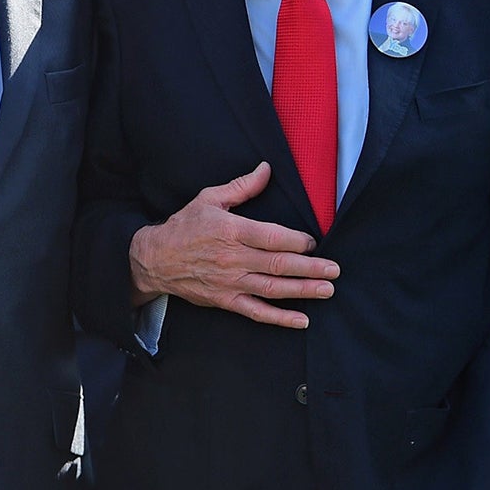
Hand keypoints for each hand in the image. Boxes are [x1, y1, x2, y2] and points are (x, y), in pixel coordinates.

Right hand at [126, 161, 338, 327]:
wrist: (155, 259)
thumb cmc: (183, 227)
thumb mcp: (209, 199)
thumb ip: (242, 187)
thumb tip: (266, 169)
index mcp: (231, 230)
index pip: (271, 237)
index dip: (296, 241)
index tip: (312, 242)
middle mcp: (233, 258)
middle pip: (278, 264)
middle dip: (310, 267)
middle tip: (335, 269)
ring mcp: (230, 282)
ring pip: (273, 288)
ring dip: (303, 290)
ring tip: (327, 289)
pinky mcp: (225, 300)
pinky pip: (256, 312)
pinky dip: (280, 318)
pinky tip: (301, 320)